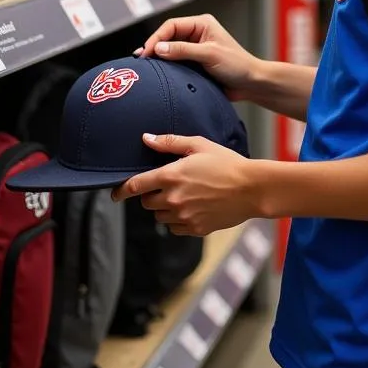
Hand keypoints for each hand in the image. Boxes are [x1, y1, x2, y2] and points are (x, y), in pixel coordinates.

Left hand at [112, 134, 261, 235]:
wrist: (251, 188)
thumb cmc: (226, 163)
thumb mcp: (198, 145)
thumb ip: (169, 143)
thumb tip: (146, 138)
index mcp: (170, 176)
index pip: (135, 186)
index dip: (122, 190)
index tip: (116, 194)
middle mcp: (173, 199)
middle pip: (146, 203)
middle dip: (151, 195)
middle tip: (167, 186)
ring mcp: (183, 216)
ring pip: (160, 217)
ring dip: (164, 208)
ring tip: (183, 196)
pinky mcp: (194, 229)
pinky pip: (175, 228)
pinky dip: (177, 220)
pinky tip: (192, 208)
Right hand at [137, 14, 262, 101]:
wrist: (252, 84)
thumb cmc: (237, 65)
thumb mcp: (209, 55)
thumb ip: (183, 50)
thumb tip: (158, 48)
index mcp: (201, 24)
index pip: (172, 26)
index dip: (157, 38)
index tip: (147, 52)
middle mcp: (197, 33)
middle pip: (168, 37)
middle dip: (154, 46)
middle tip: (140, 60)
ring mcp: (195, 48)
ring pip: (170, 50)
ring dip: (159, 57)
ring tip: (145, 66)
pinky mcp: (195, 63)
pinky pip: (176, 63)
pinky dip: (166, 67)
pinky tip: (157, 73)